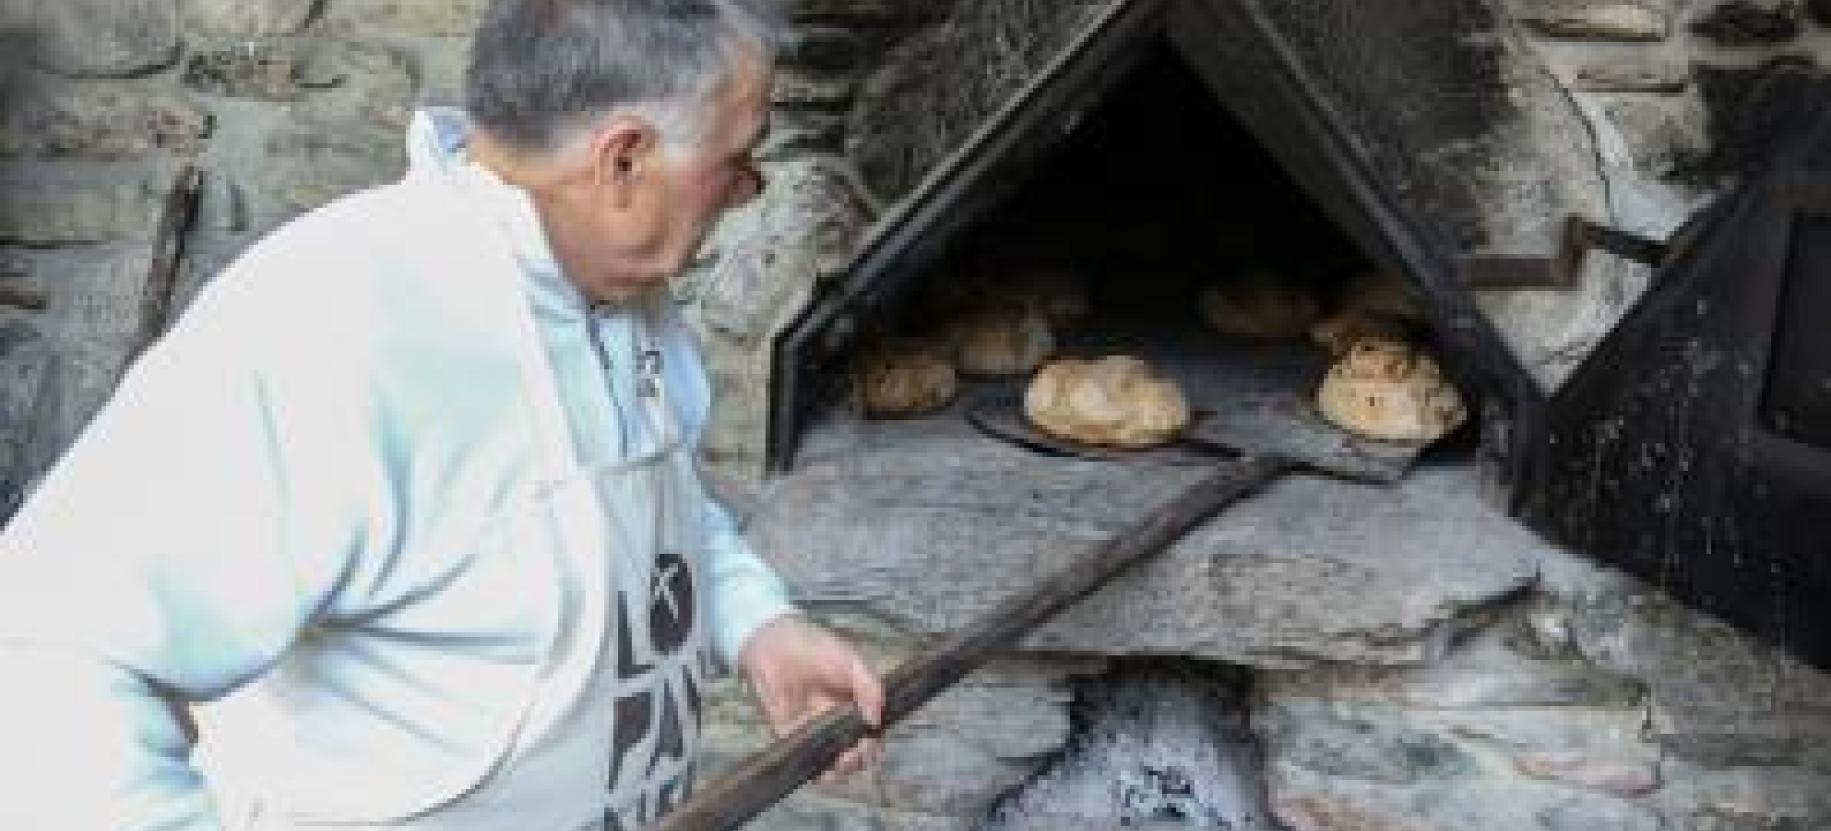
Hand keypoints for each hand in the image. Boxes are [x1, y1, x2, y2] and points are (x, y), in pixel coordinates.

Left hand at [738, 615, 885, 783]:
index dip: (876, 744)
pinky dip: (819, 771)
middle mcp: (836, 722)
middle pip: (856, 753)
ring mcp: (814, 731)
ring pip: (834, 762)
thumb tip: (877, 720)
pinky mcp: (791, 736)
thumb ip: (869, 686)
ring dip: (843, 770)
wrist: (776, 643)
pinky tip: (826, 767)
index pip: (871, 734)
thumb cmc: (815, 648)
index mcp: (855, 706)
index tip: (875, 744)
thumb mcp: (851, 662)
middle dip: (862, 759)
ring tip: (845, 760)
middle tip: (860, 751)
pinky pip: (807, 761)